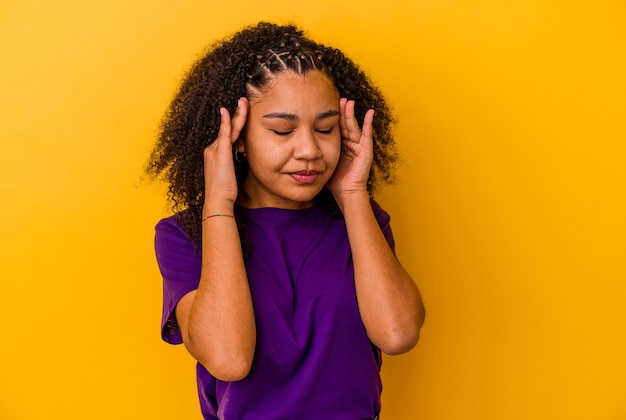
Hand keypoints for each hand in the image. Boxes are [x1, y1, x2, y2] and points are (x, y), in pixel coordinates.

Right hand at [203, 98, 248, 213]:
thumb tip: (243, 154)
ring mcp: (215, 150)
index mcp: (215, 153)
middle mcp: (212, 149)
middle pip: (228, 128)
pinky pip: (224, 134)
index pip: (228, 134)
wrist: (218, 200)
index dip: (236, 124)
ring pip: (228, 128)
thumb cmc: (225, 191)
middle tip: (243, 101)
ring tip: (244, 102)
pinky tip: (228, 111)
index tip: (243, 114)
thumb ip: (235, 161)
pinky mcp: (220, 153)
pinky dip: (226, 122)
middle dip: (236, 114)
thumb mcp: (230, 173)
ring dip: (237, 115)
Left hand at [327, 98, 374, 205]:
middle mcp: (350, 144)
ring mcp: (359, 147)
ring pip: (354, 127)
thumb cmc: (334, 181)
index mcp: (340, 145)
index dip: (333, 116)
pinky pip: (367, 135)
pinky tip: (370, 112)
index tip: (327, 104)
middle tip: (338, 98)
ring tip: (349, 102)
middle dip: (342, 111)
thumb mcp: (323, 161)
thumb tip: (300, 147)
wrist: (345, 193)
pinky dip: (369, 124)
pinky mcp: (366, 151)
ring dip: (352, 114)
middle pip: (345, 124)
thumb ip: (317, 152)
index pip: (336, 127)